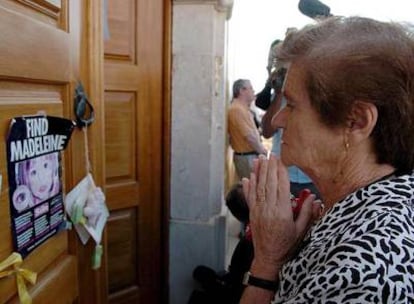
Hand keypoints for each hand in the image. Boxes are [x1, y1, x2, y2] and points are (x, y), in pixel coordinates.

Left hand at [242, 154, 319, 271]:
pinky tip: (248, 176)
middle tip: (270, 154)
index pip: (282, 187)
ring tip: (259, 159)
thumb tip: (314, 198)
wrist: (269, 258)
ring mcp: (258, 210)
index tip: (281, 160)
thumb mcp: (301, 231)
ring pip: (258, 187)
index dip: (281, 171)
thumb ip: (307, 213)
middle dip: (270, 167)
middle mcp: (268, 209)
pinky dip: (249, 185)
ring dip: (258, 172)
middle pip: (269, 183)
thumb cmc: (287, 245)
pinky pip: (250, 196)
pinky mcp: (252, 213)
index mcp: (282, 212)